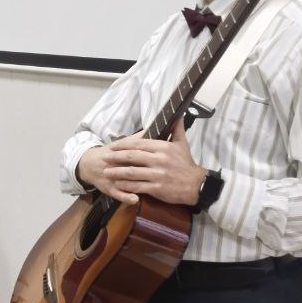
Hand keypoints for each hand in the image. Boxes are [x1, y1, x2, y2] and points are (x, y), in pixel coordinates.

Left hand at [76, 119, 206, 205]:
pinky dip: (125, 185)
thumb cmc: (187, 164)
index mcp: (163, 147)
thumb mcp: (183, 144)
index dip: (123, 145)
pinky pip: (137, 186)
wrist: (196, 185)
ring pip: (132, 172)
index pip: (138, 144)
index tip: (112, 145)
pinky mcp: (156, 188)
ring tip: (106, 172)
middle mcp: (158, 160)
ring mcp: (157, 174)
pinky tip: (117, 184)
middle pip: (132, 157)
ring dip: (117, 172)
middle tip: (104, 158)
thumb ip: (177, 129)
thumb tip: (178, 114)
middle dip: (116, 157)